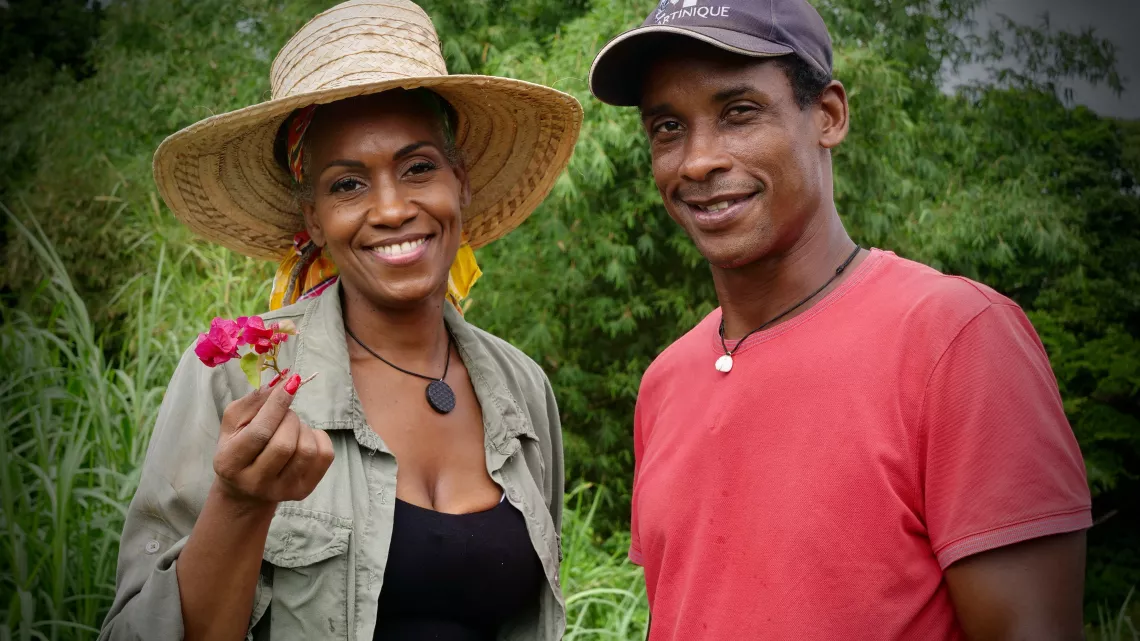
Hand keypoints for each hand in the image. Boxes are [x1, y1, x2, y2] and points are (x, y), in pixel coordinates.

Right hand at [213, 374, 333, 507]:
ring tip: (291, 428)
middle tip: (284, 413)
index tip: (291, 383)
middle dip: (290, 418)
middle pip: (285, 444)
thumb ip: (254, 401)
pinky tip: (303, 438)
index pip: (259, 433)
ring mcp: (282, 490)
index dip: (277, 405)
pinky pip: (325, 456)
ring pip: (307, 450)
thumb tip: (282, 382)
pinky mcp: (303, 491)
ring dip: (303, 428)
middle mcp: (255, 482)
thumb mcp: (235, 422)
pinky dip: (318, 437)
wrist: (246, 488)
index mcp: (230, 463)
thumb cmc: (238, 446)